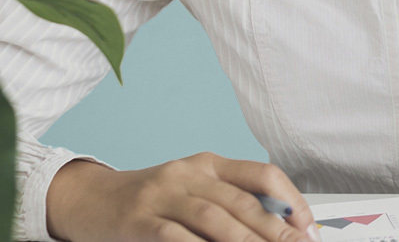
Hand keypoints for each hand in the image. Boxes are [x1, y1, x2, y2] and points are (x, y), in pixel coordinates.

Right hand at [46, 154, 321, 241]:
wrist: (90, 198)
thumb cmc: (150, 200)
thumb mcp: (193, 191)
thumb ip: (229, 202)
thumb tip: (279, 224)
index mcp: (209, 164)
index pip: (261, 174)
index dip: (289, 199)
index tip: (308, 226)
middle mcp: (189, 173)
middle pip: (241, 201)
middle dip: (274, 229)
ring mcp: (163, 193)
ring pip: (213, 217)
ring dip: (244, 240)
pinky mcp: (139, 218)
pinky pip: (174, 235)